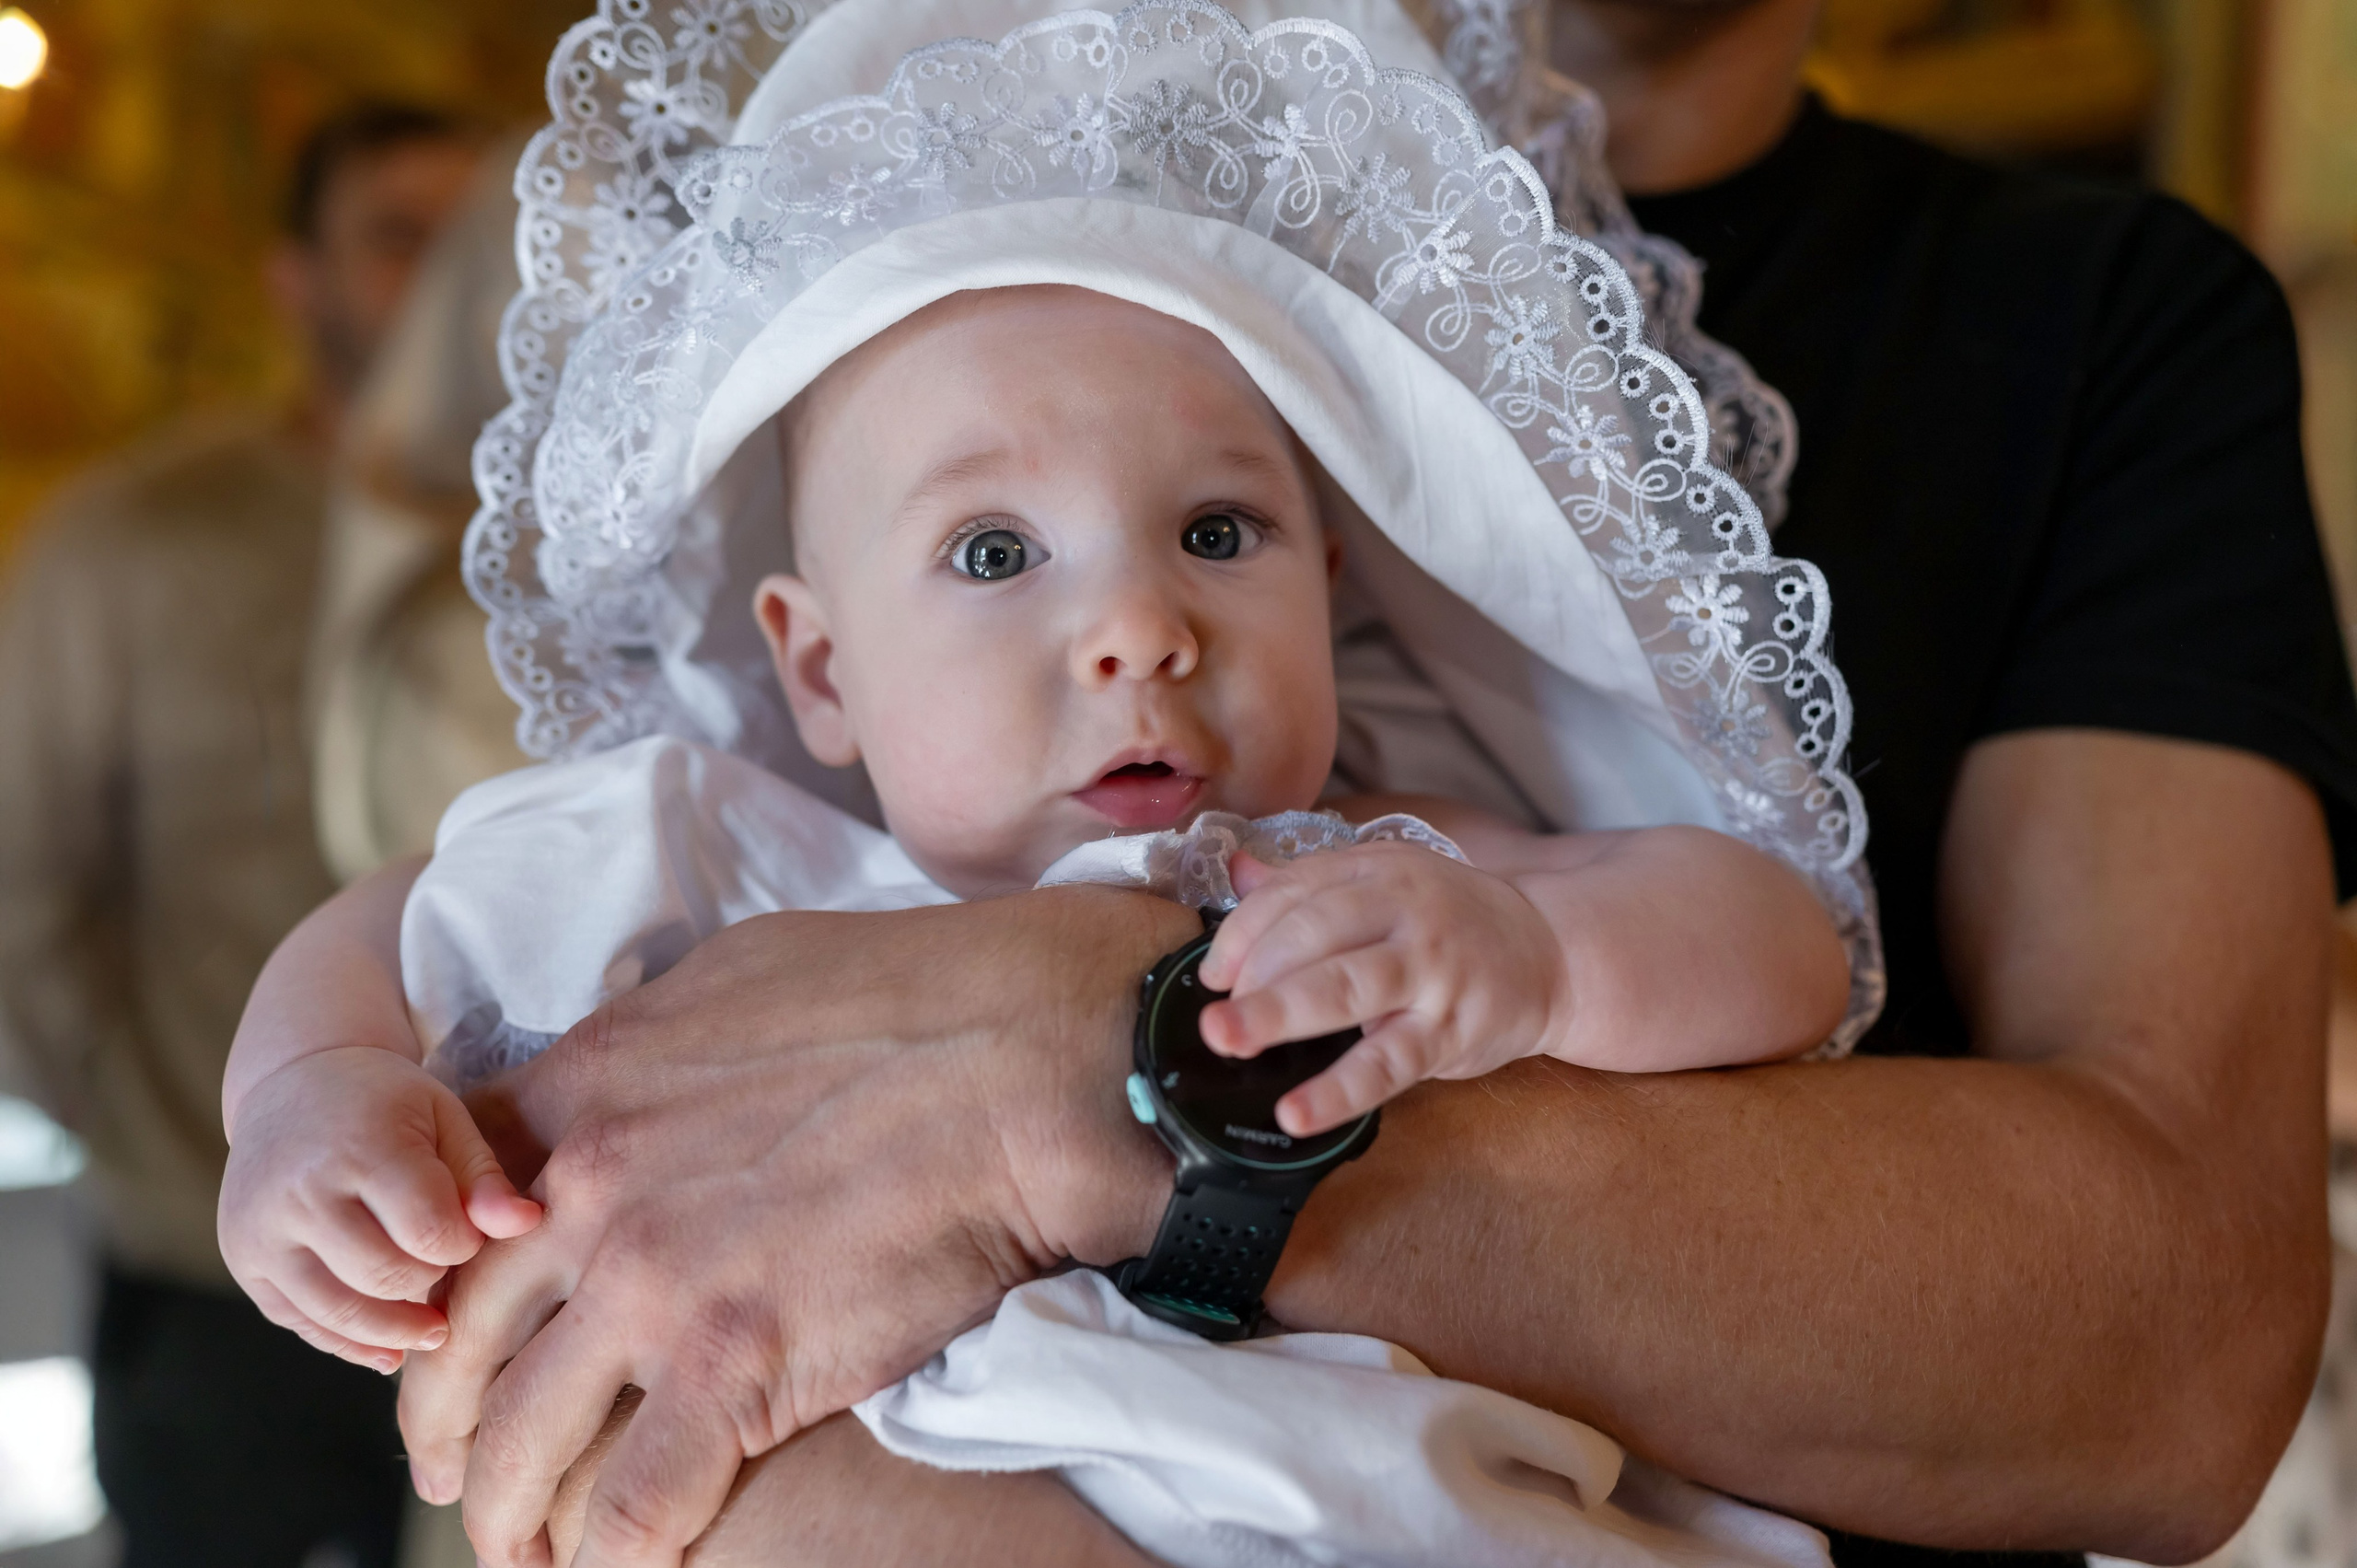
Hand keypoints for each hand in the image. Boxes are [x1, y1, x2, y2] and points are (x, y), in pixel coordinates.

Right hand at [218, 1046, 543, 1371]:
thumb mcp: (443, 1119)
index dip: (462, 1244)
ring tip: (431, 1327)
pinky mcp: (244, 1262)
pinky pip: (301, 1323)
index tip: (467, 1234)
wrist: (292, 1082)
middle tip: (444, 1269)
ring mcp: (260, 1231)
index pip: (429, 1231)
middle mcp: (299, 1192)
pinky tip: (388, 1345)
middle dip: (429, 1284)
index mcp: (359, 1147)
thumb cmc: (385, 1104)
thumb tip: (528, 1224)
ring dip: (395, 1330)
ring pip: (338, 1314)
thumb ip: (483, 1178)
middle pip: (384, 1277)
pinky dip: (349, 1342)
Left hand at [397, 888, 1191, 1567]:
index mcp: (584, 1091)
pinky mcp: (735, 1369)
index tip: (448, 1332)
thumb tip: (633, 1064)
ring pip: (519, 1442)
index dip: (431, 1287)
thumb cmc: (914, 993)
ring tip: (527, 1551)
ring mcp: (652, 1285)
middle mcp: (588, 1192)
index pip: (441, 1207)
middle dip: (443, 1423)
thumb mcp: (739, 974)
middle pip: (455, 1339)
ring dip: (508, 1516)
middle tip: (456, 1469)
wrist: (1023, 1054)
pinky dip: (615, 1560)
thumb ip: (652, 1039)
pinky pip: (635, 1507)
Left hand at [1197, 845, 1563, 1134]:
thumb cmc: (1454, 920)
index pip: (1295, 892)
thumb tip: (1234, 871)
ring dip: (1280, 1014)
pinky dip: (1339, 1090)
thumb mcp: (1387, 881)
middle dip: (1254, 971)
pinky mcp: (1449, 1030)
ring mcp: (1429, 971)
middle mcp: (1403, 913)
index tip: (1213, 974)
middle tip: (1210, 1013)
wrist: (1551, 952)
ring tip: (1228, 1039)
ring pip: (1346, 987)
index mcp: (1378, 872)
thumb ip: (1310, 885)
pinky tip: (1297, 1111)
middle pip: (1314, 932)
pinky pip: (1387, 1064)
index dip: (1243, 933)